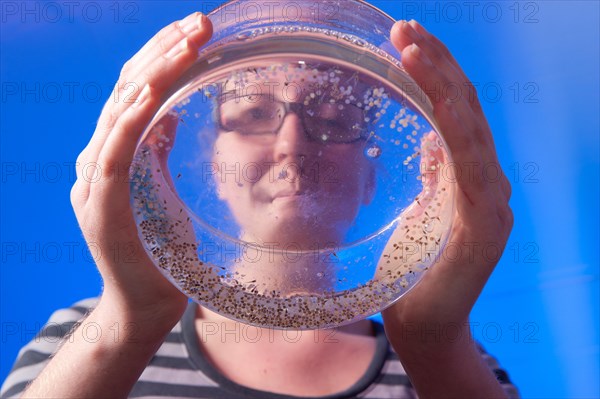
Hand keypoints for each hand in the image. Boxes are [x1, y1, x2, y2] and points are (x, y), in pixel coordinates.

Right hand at [70, 12, 212, 334]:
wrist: (145, 302)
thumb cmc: (159, 249)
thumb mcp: (159, 187)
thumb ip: (154, 149)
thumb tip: (165, 113)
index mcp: (115, 153)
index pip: (135, 92)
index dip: (163, 58)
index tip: (197, 32)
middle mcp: (99, 158)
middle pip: (127, 91)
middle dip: (164, 52)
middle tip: (200, 22)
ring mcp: (95, 179)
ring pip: (120, 112)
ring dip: (154, 73)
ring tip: (187, 40)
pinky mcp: (102, 204)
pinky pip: (114, 152)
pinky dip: (130, 119)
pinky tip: (149, 91)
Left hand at [381, 20, 512, 351]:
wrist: (426, 323)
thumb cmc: (417, 269)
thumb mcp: (423, 210)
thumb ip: (436, 174)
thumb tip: (432, 136)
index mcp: (470, 175)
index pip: (457, 110)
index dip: (436, 72)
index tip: (407, 38)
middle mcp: (488, 180)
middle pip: (466, 108)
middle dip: (436, 64)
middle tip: (406, 28)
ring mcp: (492, 200)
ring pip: (470, 128)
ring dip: (441, 84)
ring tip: (411, 46)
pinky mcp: (485, 222)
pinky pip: (471, 166)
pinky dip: (456, 130)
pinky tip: (437, 99)